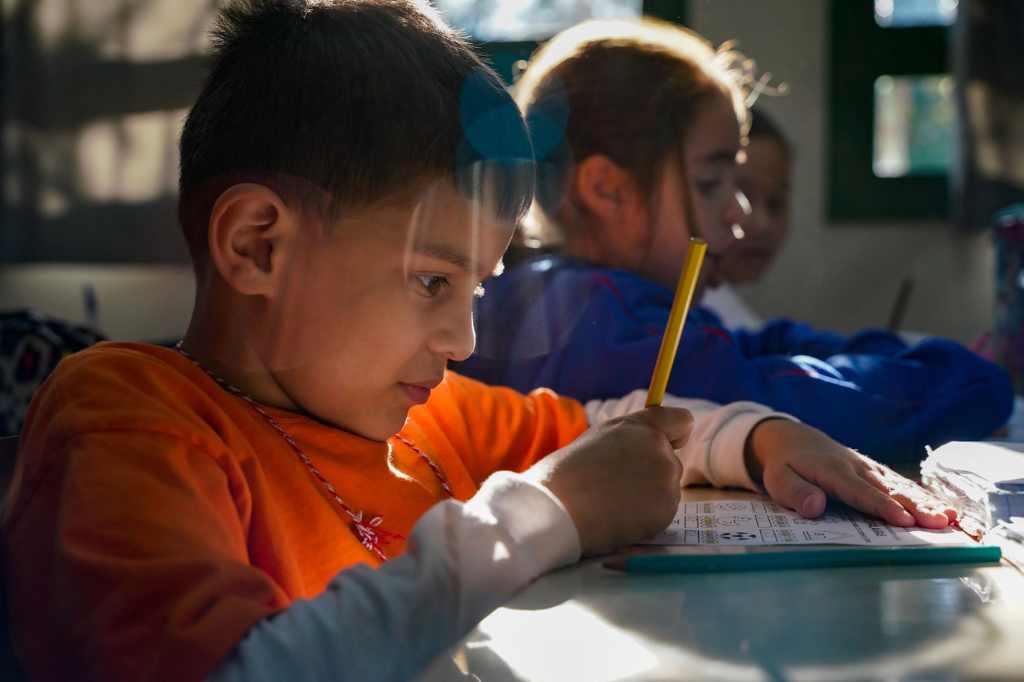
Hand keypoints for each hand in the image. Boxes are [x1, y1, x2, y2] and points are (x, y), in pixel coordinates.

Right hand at [524, 407, 692, 555]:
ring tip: (612, 502)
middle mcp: (659, 448)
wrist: (559, 508)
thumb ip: (628, 441)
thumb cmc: (566, 474)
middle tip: (617, 485)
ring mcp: (666, 480)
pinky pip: (662, 513)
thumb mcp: (598, 440)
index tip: (672, 443)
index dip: (676, 434)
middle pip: (671, 461)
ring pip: (666, 490)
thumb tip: (642, 452)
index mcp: (640, 427)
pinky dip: (646, 518)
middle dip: (652, 473)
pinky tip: (619, 517)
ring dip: (648, 497)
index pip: (681, 420)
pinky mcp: (667, 510)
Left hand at [744, 419, 955, 528]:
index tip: (904, 521)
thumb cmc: (785, 465)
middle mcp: (856, 467)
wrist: (793, 438)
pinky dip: (921, 495)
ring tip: (949, 518)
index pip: (860, 492)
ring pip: (899, 485)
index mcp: (832, 471)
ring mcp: (868, 468)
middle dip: (915, 506)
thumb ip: (795, 493)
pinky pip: (899, 483)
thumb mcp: (778, 479)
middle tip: (940, 523)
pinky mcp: (875, 471)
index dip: (882, 506)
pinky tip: (942, 508)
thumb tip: (815, 507)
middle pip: (888, 489)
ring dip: (925, 502)